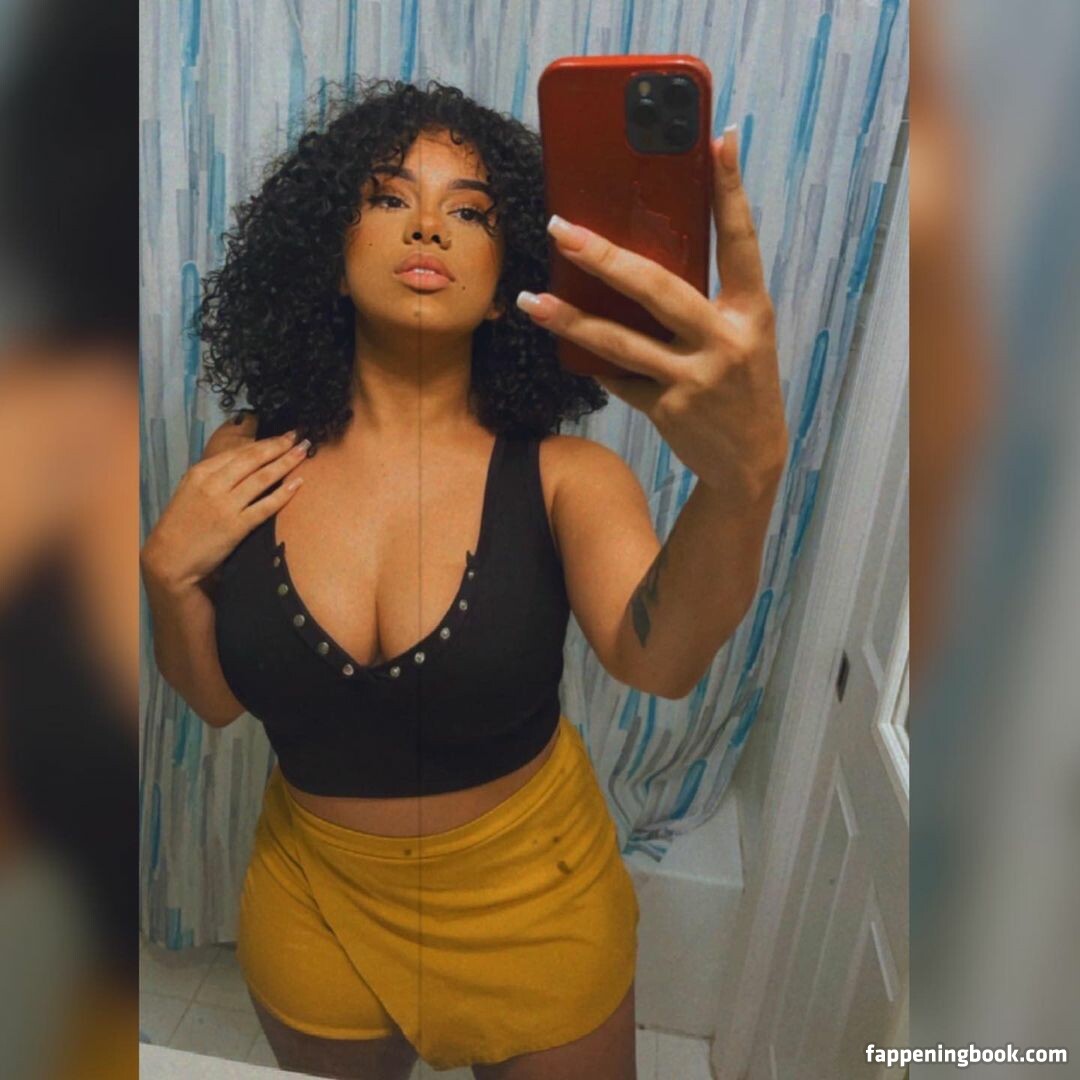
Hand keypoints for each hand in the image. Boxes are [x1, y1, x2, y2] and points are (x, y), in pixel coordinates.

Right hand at [140, 428, 308, 591]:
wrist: (169, 558)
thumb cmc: (182, 524)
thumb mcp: (191, 490)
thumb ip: (215, 475)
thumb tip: (246, 461)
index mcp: (201, 472)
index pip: (239, 452)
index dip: (265, 442)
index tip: (283, 436)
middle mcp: (213, 484)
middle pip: (253, 459)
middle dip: (279, 445)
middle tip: (300, 436)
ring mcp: (225, 505)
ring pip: (262, 478)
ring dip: (286, 462)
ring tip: (304, 452)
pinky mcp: (236, 526)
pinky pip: (265, 506)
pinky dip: (284, 493)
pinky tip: (298, 483)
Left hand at [516, 125, 787, 507]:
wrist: (751, 461)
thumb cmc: (741, 385)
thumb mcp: (743, 336)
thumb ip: (708, 302)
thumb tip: (644, 258)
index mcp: (752, 312)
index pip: (741, 241)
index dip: (731, 191)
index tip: (720, 141)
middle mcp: (725, 341)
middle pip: (657, 288)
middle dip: (604, 258)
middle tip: (560, 231)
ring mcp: (695, 378)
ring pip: (621, 342)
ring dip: (570, 320)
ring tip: (530, 300)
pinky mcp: (668, 409)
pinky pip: (619, 376)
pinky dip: (593, 361)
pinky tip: (565, 345)